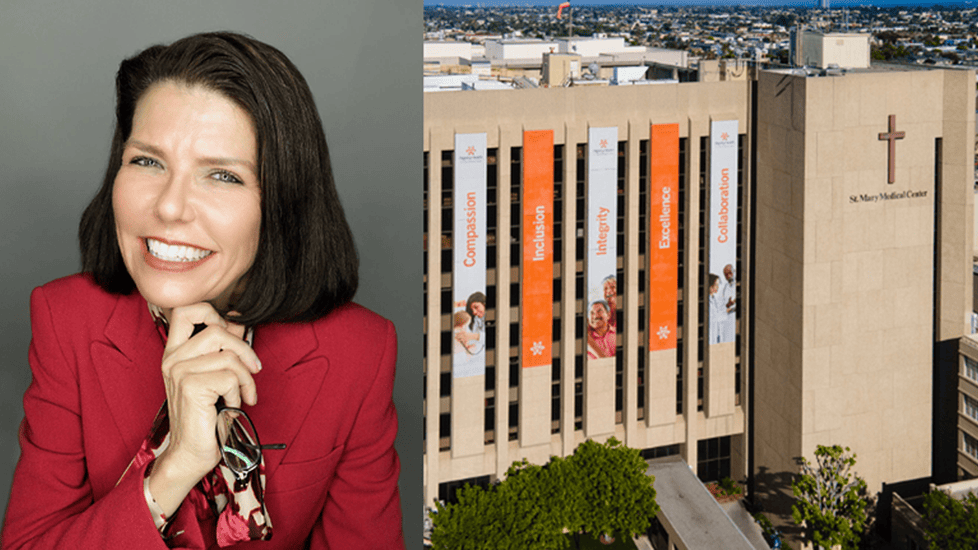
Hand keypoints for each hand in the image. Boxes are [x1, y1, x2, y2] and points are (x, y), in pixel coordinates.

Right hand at [147, 303, 261, 514]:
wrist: (191, 453)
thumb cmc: (205, 416)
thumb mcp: (214, 376)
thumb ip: (223, 349)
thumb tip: (238, 322)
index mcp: (175, 352)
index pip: (186, 310)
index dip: (213, 313)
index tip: (231, 333)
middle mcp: (172, 359)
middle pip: (216, 329)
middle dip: (244, 349)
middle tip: (255, 369)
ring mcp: (178, 372)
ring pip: (229, 357)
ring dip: (246, 378)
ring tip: (243, 396)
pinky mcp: (190, 387)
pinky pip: (229, 378)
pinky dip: (239, 393)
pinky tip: (231, 407)